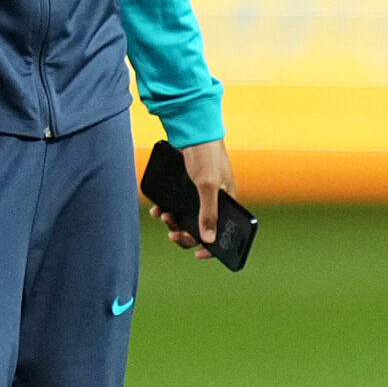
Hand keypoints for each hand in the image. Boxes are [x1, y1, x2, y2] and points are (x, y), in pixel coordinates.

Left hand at [151, 138, 234, 256]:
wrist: (192, 132)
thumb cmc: (207, 156)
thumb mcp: (208, 186)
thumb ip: (208, 214)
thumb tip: (208, 240)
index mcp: (229, 203)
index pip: (223, 232)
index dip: (213, 247)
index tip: (198, 255)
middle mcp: (216, 202)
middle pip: (201, 229)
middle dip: (185, 234)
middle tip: (173, 232)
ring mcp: (200, 197)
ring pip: (187, 219)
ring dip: (174, 222)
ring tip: (163, 216)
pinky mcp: (187, 190)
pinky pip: (177, 208)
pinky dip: (167, 211)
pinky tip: (158, 208)